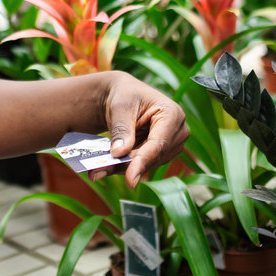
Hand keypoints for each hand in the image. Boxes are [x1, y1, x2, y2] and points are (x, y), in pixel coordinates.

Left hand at [93, 72, 187, 186]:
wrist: (124, 96)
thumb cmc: (125, 95)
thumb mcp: (120, 108)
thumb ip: (122, 129)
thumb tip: (119, 153)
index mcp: (172, 114)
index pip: (158, 144)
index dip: (142, 162)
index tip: (130, 180)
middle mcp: (178, 132)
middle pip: (153, 158)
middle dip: (127, 166)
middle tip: (98, 172)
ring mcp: (171, 144)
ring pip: (147, 164)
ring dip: (123, 168)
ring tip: (97, 169)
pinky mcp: (161, 153)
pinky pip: (142, 165)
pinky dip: (124, 167)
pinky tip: (105, 167)